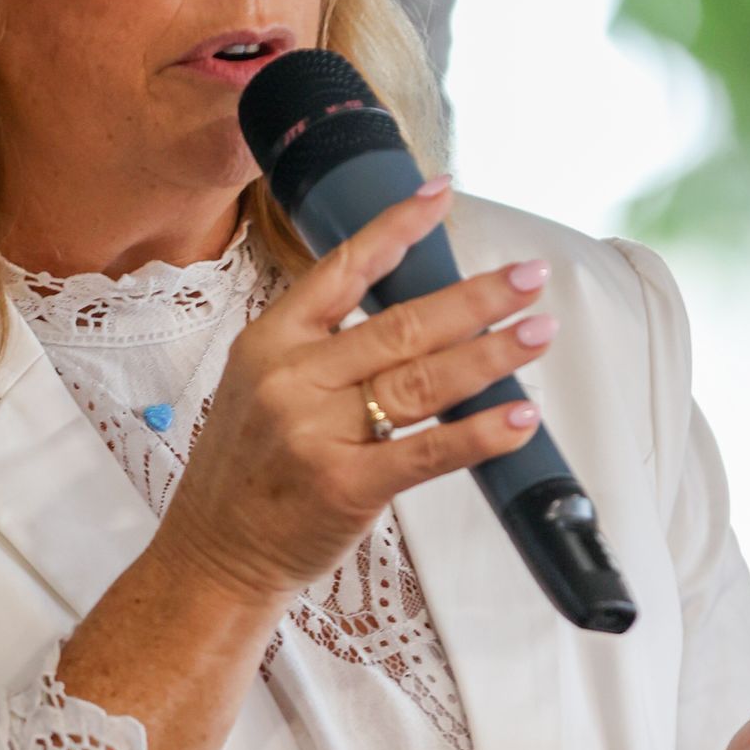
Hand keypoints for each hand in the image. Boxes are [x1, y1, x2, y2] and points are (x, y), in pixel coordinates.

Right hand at [154, 180, 558, 616]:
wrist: (212, 555)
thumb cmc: (245, 473)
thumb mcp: (258, 386)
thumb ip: (321, 348)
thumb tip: (410, 314)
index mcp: (269, 343)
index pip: (342, 269)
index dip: (396, 229)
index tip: (440, 195)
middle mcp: (291, 379)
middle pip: (400, 325)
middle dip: (475, 298)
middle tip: (529, 276)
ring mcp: (316, 432)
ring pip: (421, 381)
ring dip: (490, 354)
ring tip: (538, 332)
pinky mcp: (345, 486)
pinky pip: (428, 452)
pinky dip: (480, 433)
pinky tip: (519, 416)